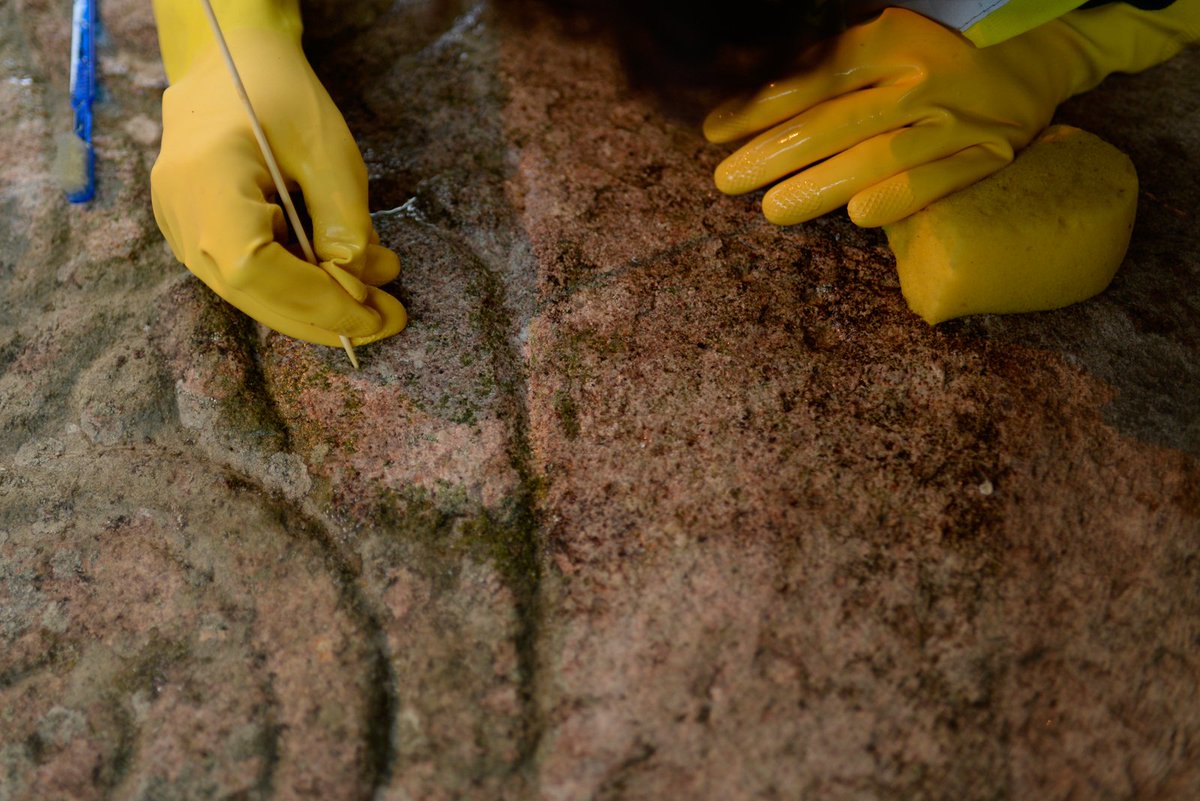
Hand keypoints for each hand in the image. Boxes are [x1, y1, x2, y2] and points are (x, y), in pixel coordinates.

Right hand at [151, 25, 405, 346]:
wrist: (229, 63)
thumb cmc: (279, 95)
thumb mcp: (329, 153)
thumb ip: (344, 224)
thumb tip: (358, 288)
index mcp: (205, 183)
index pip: (256, 270)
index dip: (317, 303)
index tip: (375, 315)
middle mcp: (180, 215)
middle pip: (252, 295)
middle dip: (325, 317)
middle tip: (388, 321)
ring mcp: (180, 229)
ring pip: (251, 294)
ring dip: (316, 308)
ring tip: (377, 302)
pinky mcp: (195, 236)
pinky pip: (247, 278)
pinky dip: (297, 288)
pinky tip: (343, 282)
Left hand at [703, 2, 1198, 227]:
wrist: (1038, 54)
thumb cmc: (939, 47)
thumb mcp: (885, 36)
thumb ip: (827, 59)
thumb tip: (755, 90)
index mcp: (894, 38)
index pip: (815, 76)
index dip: (759, 106)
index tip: (715, 131)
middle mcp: (924, 79)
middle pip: (836, 122)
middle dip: (773, 154)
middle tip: (726, 179)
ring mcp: (957, 122)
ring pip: (877, 158)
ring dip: (820, 187)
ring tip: (771, 209)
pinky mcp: (984, 157)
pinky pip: (935, 183)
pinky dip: (896, 199)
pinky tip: (855, 215)